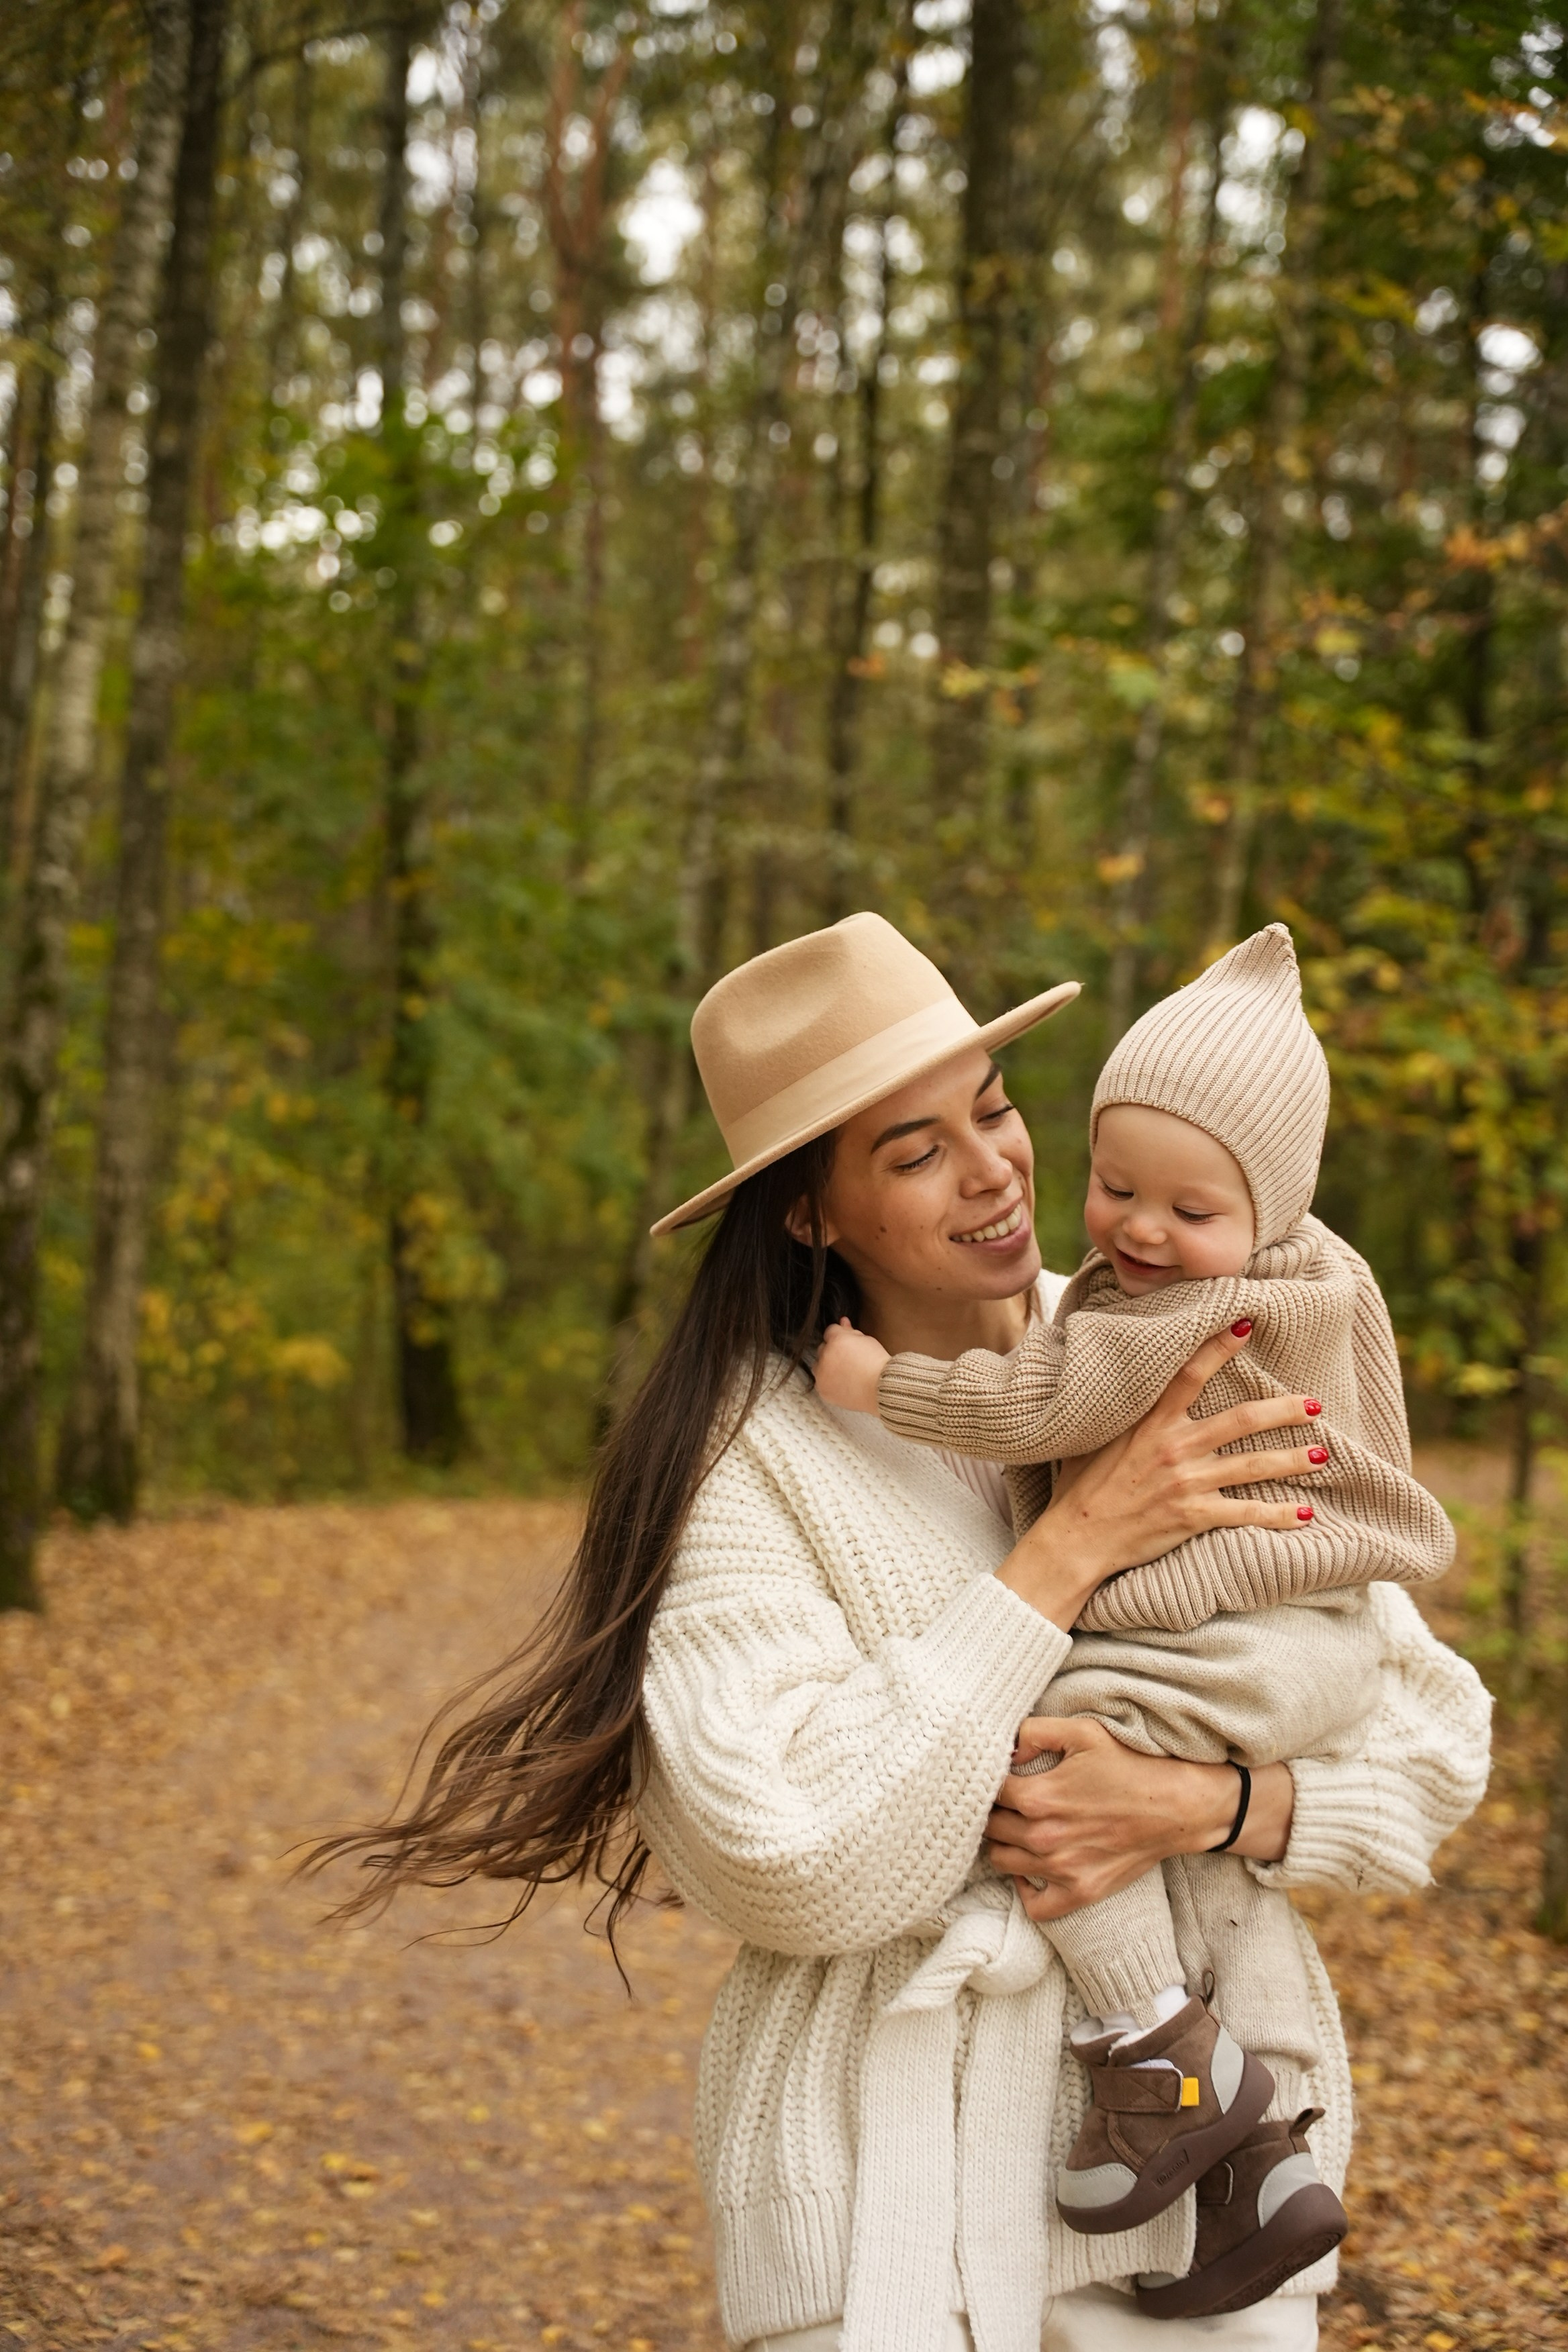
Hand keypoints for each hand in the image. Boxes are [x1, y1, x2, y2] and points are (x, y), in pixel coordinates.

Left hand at [814, 1317, 889, 1414]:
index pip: (830, 1331)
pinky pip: (821, 1382)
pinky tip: (844, 1383)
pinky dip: (829, 1382)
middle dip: (833, 1351)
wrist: (881, 1389)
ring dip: (828, 1366)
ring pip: (819, 1365)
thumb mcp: (866, 1341)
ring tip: (846, 1373)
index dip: (841, 1337)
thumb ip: (851, 1331)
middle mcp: (825, 1356)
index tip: (849, 1345)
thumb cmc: (878, 1364)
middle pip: (823, 1348)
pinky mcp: (822, 1389)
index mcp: (836, 1340)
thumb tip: (843, 1321)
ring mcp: (822, 1374)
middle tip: (849, 1360)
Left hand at [985, 1715, 1295, 1921]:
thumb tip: (1004, 1745)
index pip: (987, 1793)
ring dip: (1003, 1844)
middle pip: (989, 1828)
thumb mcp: (1084, 1732)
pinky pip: (1035, 1905)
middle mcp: (1044, 1838)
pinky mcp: (1081, 1892)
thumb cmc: (1132, 1765)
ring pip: (1003, 1862)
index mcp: (1039, 1797)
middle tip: (1002, 1800)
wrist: (1178, 1806)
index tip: (994, 1775)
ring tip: (1014, 1827)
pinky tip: (1031, 1869)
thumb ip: (1036, 1731)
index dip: (987, 1781)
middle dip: (990, 1811)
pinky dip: (1026, 1889)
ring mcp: (1062, 1870)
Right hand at [995, 1322, 1329, 1627]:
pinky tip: (1304, 1515)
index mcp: (1149, 1422)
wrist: (1076, 1538)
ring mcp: (1186, 1482)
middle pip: (1240, 1420)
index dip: (1219, 1348)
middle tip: (1313, 1405)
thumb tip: (1118, 1377)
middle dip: (1282, 1411)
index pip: (1189, 1374)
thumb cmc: (1082, 1485)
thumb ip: (1120, 1410)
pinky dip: (1278, 1515)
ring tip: (1320, 1455)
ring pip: (1252, 1466)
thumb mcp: (1095, 1434)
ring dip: (1291, 1460)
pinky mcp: (1193, 1516)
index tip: (1246, 1326)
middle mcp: (1173, 1447)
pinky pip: (1245, 1514)